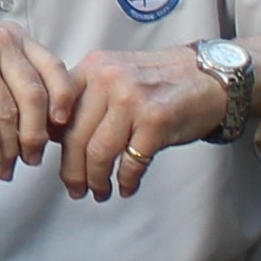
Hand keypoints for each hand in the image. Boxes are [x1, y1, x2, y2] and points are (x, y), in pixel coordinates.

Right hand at [0, 19, 72, 177]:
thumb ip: (15, 75)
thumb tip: (48, 121)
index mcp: (13, 36)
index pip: (54, 69)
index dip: (64, 102)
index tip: (60, 129)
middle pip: (34, 96)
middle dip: (36, 135)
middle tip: (33, 159)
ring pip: (6, 112)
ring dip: (10, 147)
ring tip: (7, 166)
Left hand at [52, 49, 226, 201]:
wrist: (210, 76)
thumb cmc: (161, 81)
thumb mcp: (116, 74)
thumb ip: (87, 97)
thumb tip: (55, 136)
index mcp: (93, 68)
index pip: (58, 111)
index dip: (49, 143)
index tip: (49, 162)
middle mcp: (108, 79)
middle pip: (75, 137)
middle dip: (71, 172)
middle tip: (74, 189)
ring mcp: (132, 99)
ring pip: (98, 153)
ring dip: (96, 180)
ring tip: (99, 192)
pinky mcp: (156, 121)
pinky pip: (131, 162)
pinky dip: (126, 180)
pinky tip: (126, 186)